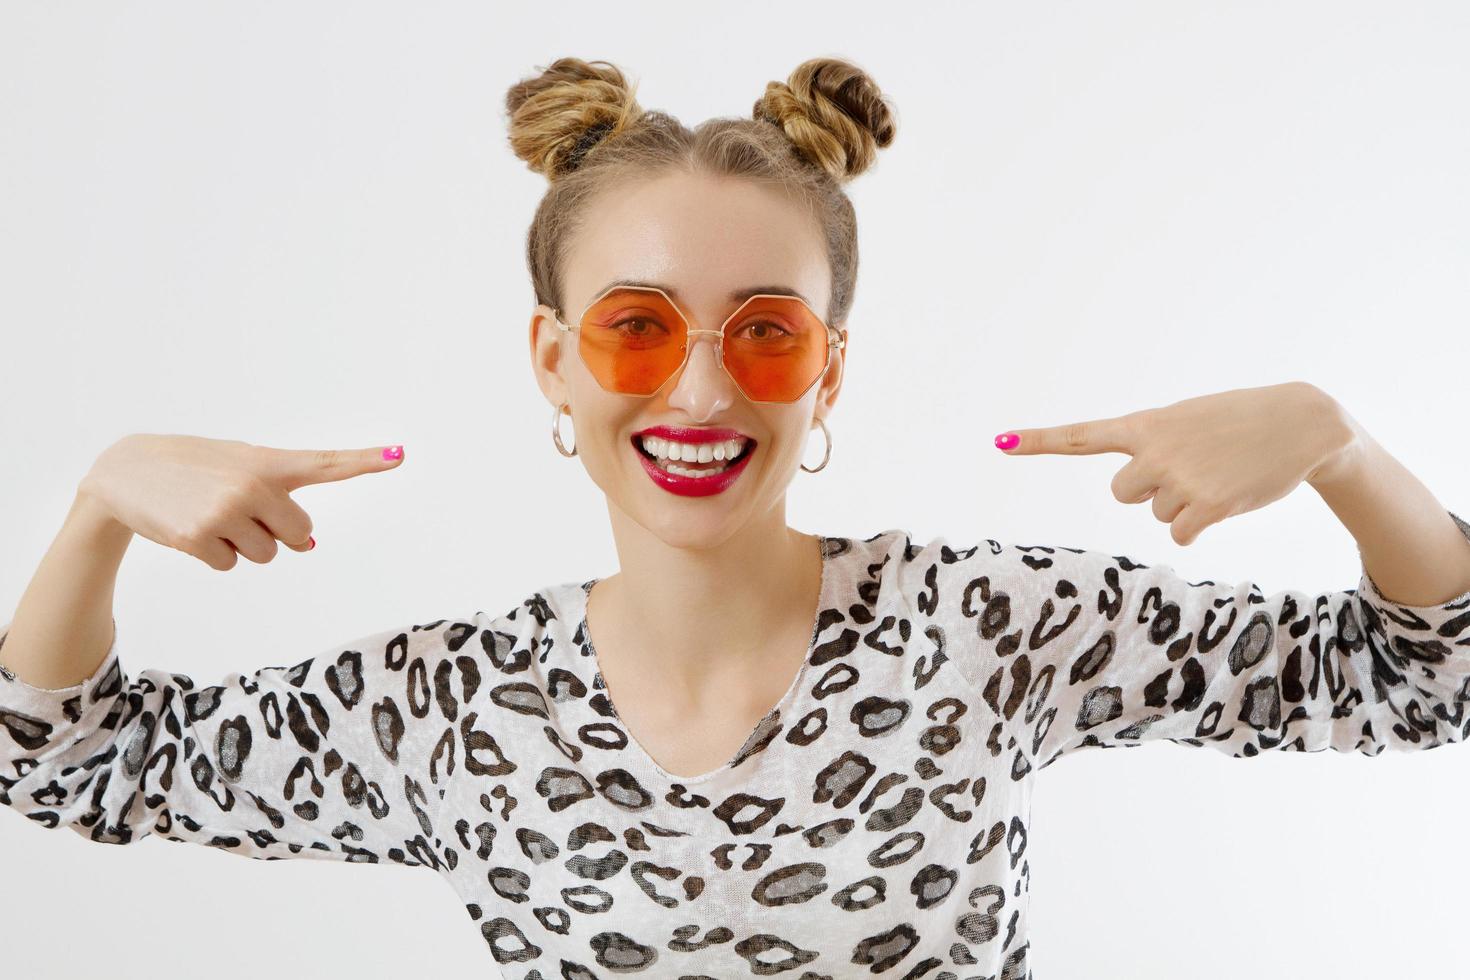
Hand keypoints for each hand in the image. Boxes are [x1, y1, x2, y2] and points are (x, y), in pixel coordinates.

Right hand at [78, 433, 404, 570]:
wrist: (126, 472)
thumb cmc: (196, 470)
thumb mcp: (239, 470)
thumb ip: (281, 499)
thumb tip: (309, 545)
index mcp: (268, 462)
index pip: (325, 462)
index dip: (365, 460)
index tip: (399, 454)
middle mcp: (253, 484)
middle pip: (299, 535)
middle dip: (274, 531)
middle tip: (235, 508)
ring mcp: (226, 511)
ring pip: (267, 554)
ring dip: (243, 543)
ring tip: (209, 514)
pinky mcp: (200, 537)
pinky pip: (231, 565)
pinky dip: (215, 554)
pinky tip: (191, 528)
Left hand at [994, 381, 1358, 545]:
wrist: (1301, 423)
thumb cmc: (1240, 422)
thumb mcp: (1188, 420)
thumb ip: (1151, 445)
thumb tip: (1136, 490)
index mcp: (1145, 425)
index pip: (1082, 436)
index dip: (1038, 441)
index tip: (999, 443)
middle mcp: (1154, 452)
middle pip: (1123, 494)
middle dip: (1152, 489)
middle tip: (1192, 467)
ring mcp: (1179, 480)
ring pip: (1157, 514)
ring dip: (1184, 503)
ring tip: (1217, 475)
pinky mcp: (1206, 507)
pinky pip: (1180, 535)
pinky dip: (1199, 526)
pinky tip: (1225, 500)